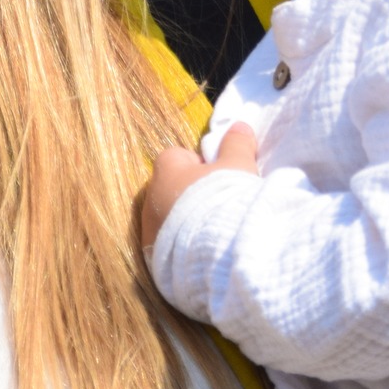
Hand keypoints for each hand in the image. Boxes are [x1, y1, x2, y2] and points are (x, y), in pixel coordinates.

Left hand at [140, 124, 257, 252]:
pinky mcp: (154, 262)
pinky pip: (168, 248)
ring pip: (167, 220)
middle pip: (170, 190)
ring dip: (185, 223)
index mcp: (166, 171)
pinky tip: (204, 253)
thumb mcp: (238, 166)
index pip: (176, 156)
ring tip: (213, 233)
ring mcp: (149, 233)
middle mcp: (150, 200)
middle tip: (219, 206)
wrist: (220, 254)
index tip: (219, 178)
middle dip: (190, 196)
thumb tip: (238, 126)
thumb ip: (235, 144)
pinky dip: (182, 248)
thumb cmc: (227, 200)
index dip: (199, 165)